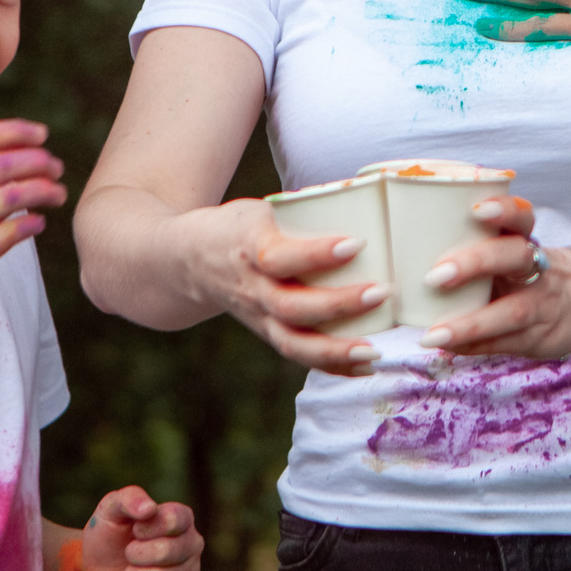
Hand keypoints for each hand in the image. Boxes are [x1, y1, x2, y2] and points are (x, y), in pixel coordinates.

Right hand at [0, 119, 66, 351]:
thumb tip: (29, 145)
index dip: (10, 132)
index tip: (43, 134)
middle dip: (35, 162)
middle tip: (58, 168)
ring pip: (4, 199)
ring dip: (40, 191)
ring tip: (59, 194)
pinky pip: (4, 236)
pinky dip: (29, 225)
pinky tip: (40, 223)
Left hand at [52, 486, 203, 570]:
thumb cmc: (107, 537)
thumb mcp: (111, 510)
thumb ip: (128, 499)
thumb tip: (149, 509)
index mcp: (182, 517)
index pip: (174, 520)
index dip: (147, 528)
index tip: (134, 530)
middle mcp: (192, 543)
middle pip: (168, 551)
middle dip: (136, 555)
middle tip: (128, 553)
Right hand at [189, 198, 391, 376]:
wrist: (189, 260)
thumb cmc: (241, 227)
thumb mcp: (262, 210)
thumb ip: (304, 212)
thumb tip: (371, 203)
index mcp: (250, 247)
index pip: (280, 256)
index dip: (316, 254)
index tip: (357, 243)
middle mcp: (252, 287)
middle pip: (291, 306)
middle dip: (339, 303)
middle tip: (381, 292)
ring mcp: (258, 316)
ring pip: (292, 342)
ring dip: (336, 349)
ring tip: (374, 349)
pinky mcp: (266, 333)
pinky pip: (297, 354)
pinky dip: (332, 365)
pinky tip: (366, 366)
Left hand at [410, 199, 570, 359]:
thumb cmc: (531, 272)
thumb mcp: (515, 251)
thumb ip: (476, 248)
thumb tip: (407, 253)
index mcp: (527, 241)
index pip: (522, 218)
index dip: (504, 210)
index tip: (477, 209)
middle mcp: (540, 269)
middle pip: (515, 257)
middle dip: (476, 263)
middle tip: (434, 276)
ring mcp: (544, 304)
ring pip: (513, 311)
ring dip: (470, 324)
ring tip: (434, 335)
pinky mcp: (542, 337)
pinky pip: (506, 343)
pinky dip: (475, 345)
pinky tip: (447, 347)